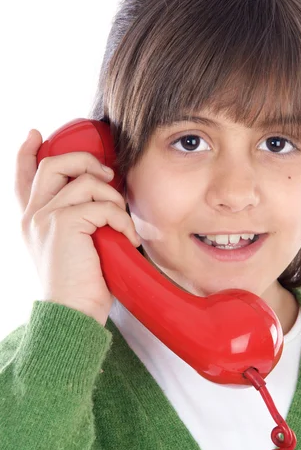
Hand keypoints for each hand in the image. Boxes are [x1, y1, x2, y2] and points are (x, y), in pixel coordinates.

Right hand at [14, 129, 140, 325]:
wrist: (71, 314)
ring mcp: (45, 217)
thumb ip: (74, 222)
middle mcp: (33, 215)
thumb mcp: (72, 249)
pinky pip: (103, 205)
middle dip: (86, 161)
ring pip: (84, 180)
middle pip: (54, 164)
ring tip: (122, 220)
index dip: (27, 152)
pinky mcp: (64, 224)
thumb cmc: (78, 286)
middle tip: (107, 176)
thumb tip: (100, 198)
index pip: (22, 177)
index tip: (36, 135)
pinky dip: (122, 219)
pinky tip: (128, 238)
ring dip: (113, 197)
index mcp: (31, 220)